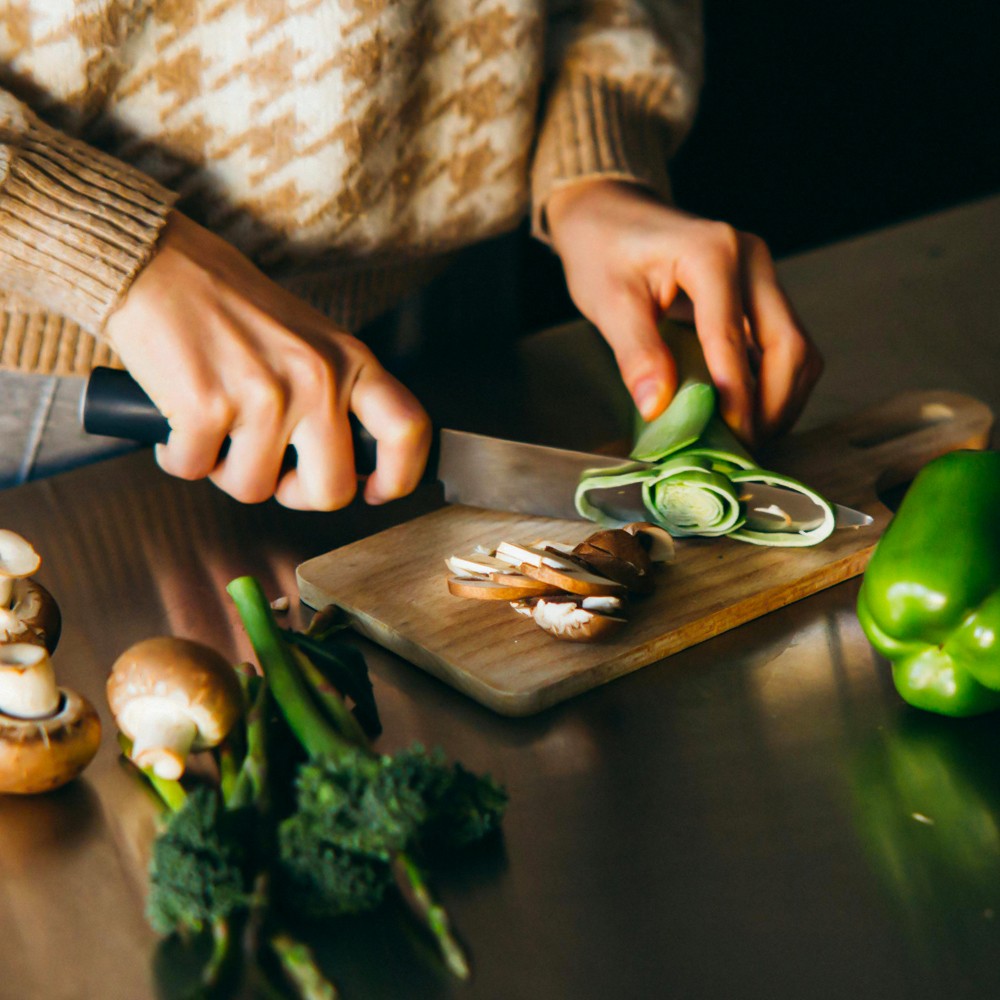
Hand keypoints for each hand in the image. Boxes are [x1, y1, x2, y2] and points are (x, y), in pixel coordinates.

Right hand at [104, 212, 430, 510]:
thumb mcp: (309, 340)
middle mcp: (317, 379)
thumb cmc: (230, 306)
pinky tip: (179, 422)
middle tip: (271, 469)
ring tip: (216, 427)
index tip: (375, 492)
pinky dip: (179, 457)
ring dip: (226, 470)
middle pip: (332, 490)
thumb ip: (336, 393)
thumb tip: (347, 466)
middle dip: (295, 493)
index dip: (398, 477)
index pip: (407, 430)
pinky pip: (195, 470)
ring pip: (255, 489)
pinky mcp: (207, 408)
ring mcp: (265, 396)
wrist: (157, 263)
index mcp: (350, 361)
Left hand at [545, 180, 822, 443]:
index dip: (734, 397)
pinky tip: (748, 414)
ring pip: (796, 349)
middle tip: (744, 450)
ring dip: (780, 400)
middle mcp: (751, 259)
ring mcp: (762, 275)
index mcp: (713, 253)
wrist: (609, 214)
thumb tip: (658, 407)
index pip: (732, 338)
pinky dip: (772, 385)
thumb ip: (635, 353)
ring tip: (748, 439)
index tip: (729, 441)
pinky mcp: (759, 294)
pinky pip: (782, 346)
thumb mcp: (608, 301)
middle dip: (772, 406)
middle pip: (788, 345)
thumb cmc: (603, 250)